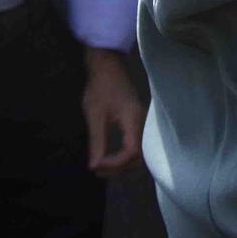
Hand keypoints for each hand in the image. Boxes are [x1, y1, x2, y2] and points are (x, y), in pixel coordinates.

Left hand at [82, 47, 145, 176]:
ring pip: (139, 152)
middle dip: (119, 168)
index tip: (96, 165)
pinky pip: (137, 145)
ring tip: (103, 167)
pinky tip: (112, 157)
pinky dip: (125, 156)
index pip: (131, 152)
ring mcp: (142, 123)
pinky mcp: (138, 122)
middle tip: (98, 170)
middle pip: (139, 156)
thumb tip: (94, 166)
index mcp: (133, 120)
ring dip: (123, 164)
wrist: (108, 66)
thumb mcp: (95, 115)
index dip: (115, 163)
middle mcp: (142, 124)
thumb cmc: (100, 88)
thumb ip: (97, 142)